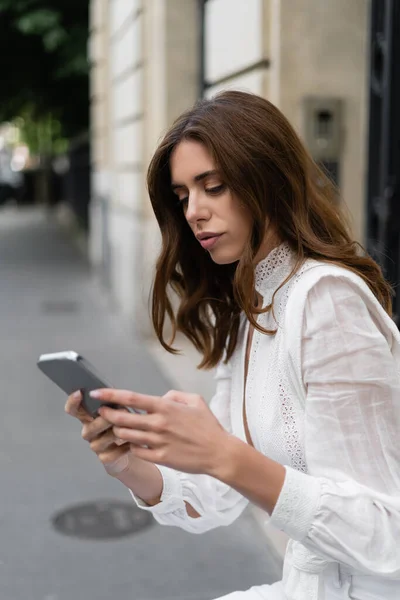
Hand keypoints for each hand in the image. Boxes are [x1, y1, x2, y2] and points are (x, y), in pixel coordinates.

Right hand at [65, 391, 130, 476]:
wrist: (132, 448)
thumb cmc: (124, 424)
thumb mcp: (119, 410)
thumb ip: (113, 402)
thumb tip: (115, 393)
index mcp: (89, 416)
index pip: (74, 409)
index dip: (73, 402)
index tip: (78, 393)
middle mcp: (89, 431)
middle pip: (90, 426)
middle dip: (106, 420)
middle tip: (123, 412)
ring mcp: (95, 445)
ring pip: (101, 441)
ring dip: (116, 433)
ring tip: (130, 428)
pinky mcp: (104, 458)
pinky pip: (111, 454)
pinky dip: (123, 448)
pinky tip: (131, 443)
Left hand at [92, 388, 230, 475]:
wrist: (219, 453)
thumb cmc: (208, 426)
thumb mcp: (195, 401)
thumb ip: (174, 396)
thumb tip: (159, 398)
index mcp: (165, 407)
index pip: (131, 398)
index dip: (110, 395)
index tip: (96, 393)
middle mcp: (158, 423)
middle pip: (122, 418)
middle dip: (107, 414)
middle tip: (102, 412)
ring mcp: (158, 442)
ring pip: (126, 435)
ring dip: (118, 431)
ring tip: (117, 428)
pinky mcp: (160, 458)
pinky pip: (136, 451)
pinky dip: (131, 446)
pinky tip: (132, 443)